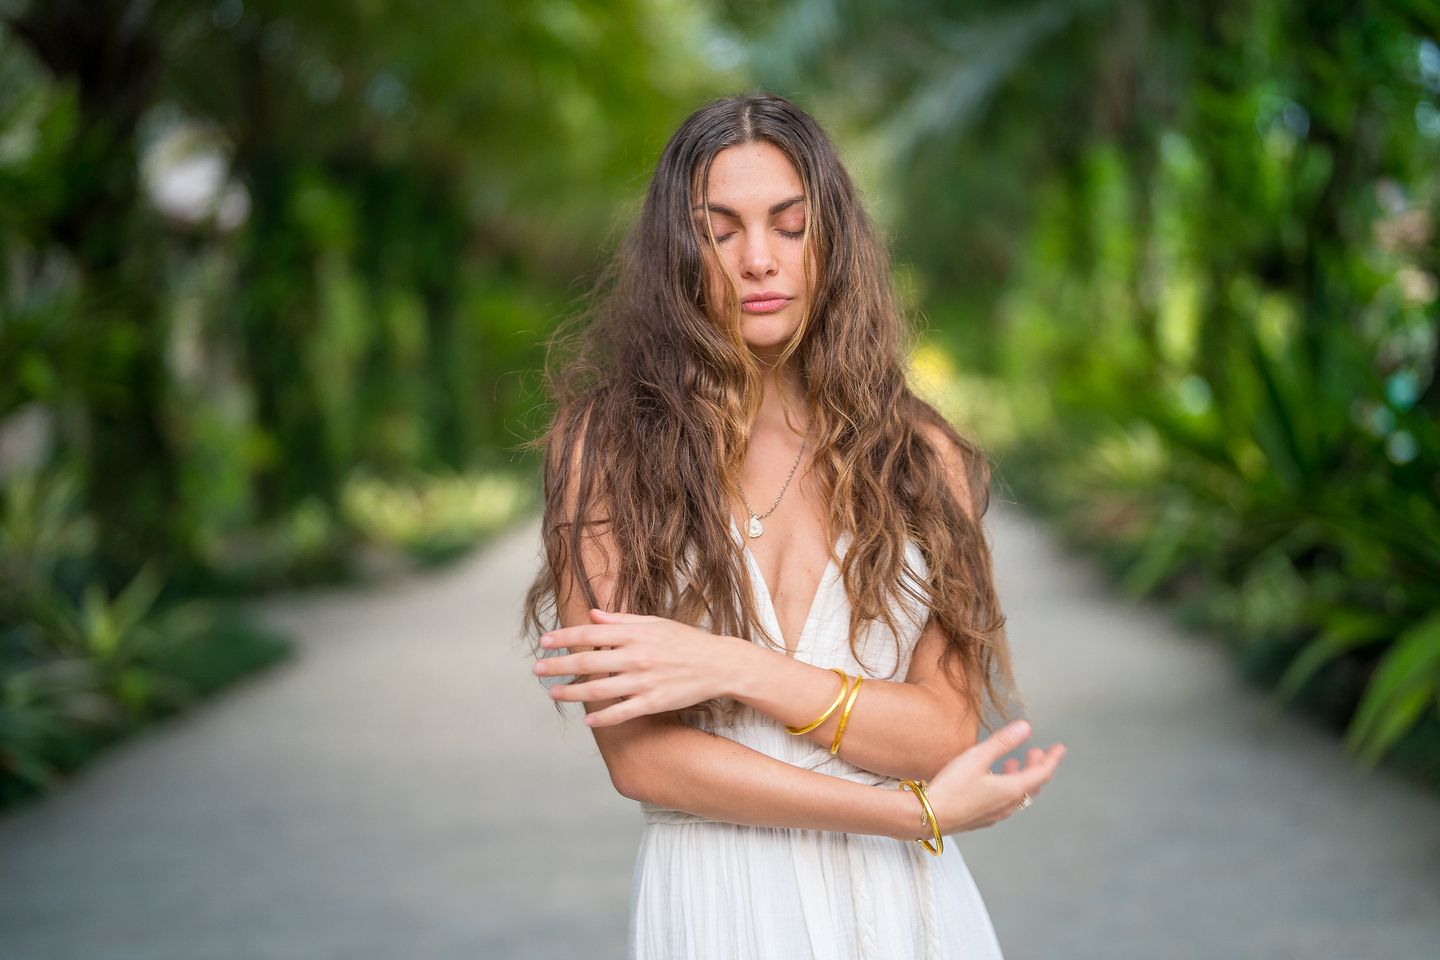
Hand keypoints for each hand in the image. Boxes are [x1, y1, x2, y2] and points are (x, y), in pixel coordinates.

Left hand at [533, 609, 740, 726]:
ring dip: (573, 692)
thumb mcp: (654, 623)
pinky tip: (588, 720)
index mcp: (636, 634)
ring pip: (600, 690)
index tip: (544, 642)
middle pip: (588, 662)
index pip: (591, 634)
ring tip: (554, 693)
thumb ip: (621, 621)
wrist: (719, 664)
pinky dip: (603, 718)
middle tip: (537, 670)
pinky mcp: (655, 702)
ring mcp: (645, 680)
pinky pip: (623, 712)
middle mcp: (637, 656)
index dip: (564, 638)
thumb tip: (592, 615)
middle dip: (559, 666)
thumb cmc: (685, 640)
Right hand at [907, 719, 1065, 837]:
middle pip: (1032, 786)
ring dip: (1020, 777)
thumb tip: (1025, 727)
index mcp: (1011, 790)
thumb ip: (1002, 742)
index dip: (1052, 759)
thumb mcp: (976, 758)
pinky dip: (1007, 787)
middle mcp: (1007, 805)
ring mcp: (995, 814)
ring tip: (1012, 762)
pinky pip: (1004, 802)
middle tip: (1036, 752)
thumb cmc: (950, 788)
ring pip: (1018, 795)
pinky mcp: (981, 818)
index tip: (1060, 749)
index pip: (1041, 774)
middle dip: (1036, 767)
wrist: (927, 817)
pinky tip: (992, 780)